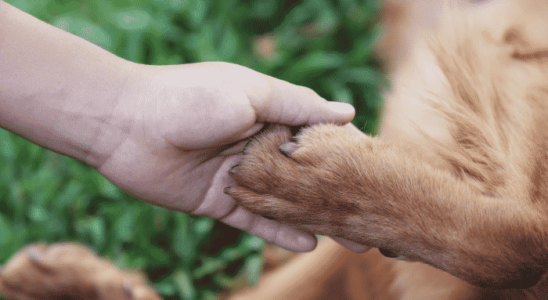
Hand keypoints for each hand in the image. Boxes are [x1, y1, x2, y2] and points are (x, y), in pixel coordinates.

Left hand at [91, 62, 355, 251]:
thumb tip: (346, 112)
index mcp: (268, 114)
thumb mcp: (251, 93)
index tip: (374, 172)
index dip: (343, 153)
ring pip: (284, 200)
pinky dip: (279, 231)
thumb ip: (297, 105)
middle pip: (303, 174)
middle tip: (370, 214)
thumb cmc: (189, 98)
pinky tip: (308, 242)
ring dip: (314, 217)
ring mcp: (238, 175)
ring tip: (351, 236)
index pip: (314, 136)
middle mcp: (257, 145)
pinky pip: (254, 219)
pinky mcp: (217, 200)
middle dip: (334, 193)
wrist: (125, 124)